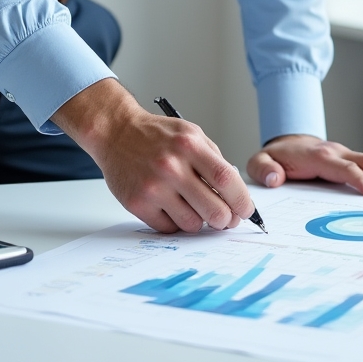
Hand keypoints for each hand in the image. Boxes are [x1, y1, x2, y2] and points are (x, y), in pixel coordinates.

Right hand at [52, 79, 255, 232]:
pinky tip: (171, 206)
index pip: (227, 180)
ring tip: (192, 206)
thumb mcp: (190, 134)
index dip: (242, 200)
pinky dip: (176, 222)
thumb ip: (214, 160)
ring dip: (199, 221)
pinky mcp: (137, 204)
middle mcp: (172, 166)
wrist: (116, 133)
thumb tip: (235, 194)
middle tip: (225, 218)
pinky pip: (169, 228)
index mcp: (190, 145)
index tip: (246, 211)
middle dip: (225, 219)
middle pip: (214, 210)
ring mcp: (153, 187)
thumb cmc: (156, 135)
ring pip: (193, 224)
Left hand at [247, 134, 362, 195]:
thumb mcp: (260, 162)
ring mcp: (347, 155)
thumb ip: (264, 169)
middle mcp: (337, 152)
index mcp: (317, 156)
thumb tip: (277, 179)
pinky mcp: (353, 160)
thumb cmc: (276, 157)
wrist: (287, 143)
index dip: (356, 178)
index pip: (341, 167)